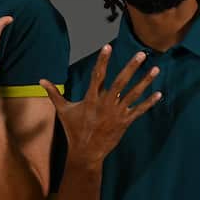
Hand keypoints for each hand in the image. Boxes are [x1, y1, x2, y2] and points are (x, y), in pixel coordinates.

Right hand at [40, 45, 161, 166]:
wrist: (85, 152)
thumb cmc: (73, 129)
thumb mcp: (63, 110)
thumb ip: (54, 93)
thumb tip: (40, 80)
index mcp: (91, 98)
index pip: (98, 75)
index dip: (103, 60)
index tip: (108, 47)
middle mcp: (105, 103)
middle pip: (120, 82)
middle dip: (132, 67)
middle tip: (142, 54)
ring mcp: (116, 113)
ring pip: (133, 94)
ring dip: (145, 81)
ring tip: (155, 69)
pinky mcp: (124, 122)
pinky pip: (138, 110)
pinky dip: (149, 102)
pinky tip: (159, 93)